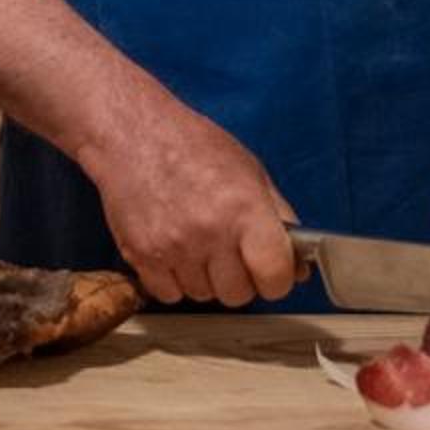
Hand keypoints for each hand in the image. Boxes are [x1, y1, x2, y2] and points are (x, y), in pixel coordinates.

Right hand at [80, 99, 299, 306]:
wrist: (131, 133)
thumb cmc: (192, 145)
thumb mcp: (250, 170)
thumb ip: (279, 218)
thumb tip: (298, 264)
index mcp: (244, 209)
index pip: (275, 277)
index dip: (277, 278)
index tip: (270, 270)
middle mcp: (209, 233)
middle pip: (238, 295)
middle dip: (239, 278)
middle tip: (229, 251)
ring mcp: (172, 248)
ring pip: (203, 296)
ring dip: (204, 278)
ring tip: (196, 243)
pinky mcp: (140, 256)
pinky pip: (168, 295)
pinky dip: (173, 281)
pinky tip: (173, 251)